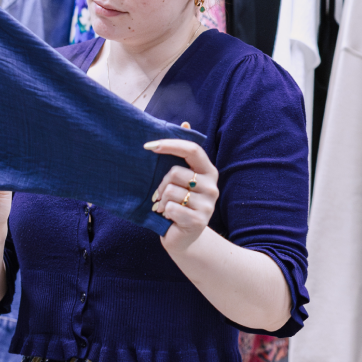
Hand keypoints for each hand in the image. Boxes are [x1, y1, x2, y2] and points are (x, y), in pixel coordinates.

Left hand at [143, 138, 218, 253]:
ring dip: (161, 200)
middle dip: (161, 183)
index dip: (170, 144)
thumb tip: (185, 122)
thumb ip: (182, 153)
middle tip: (160, 194)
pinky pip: (171, 208)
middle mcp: (212, 186)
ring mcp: (208, 205)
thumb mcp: (180, 177)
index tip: (149, 146)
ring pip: (171, 191)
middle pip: (176, 172)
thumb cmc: (178, 203)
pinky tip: (168, 217)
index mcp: (208, 171)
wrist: (183, 239)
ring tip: (164, 207)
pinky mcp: (199, 221)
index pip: (192, 149)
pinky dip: (164, 212)